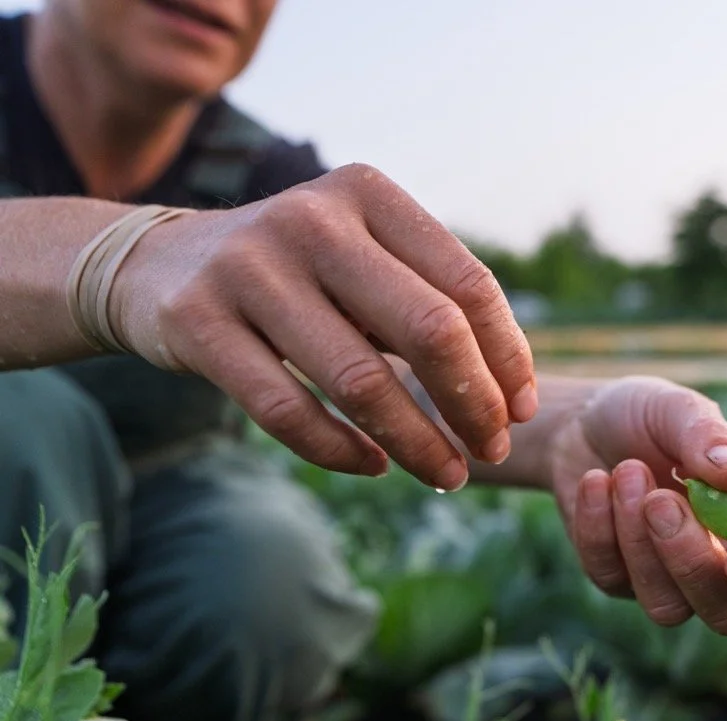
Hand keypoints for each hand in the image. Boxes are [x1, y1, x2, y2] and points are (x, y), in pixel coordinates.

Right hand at [112, 164, 536, 489]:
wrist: (160, 265)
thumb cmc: (300, 273)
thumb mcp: (364, 256)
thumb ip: (431, 300)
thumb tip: (514, 395)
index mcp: (368, 194)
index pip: (468, 284)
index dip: (507, 356)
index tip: (520, 410)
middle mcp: (312, 220)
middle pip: (429, 330)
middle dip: (473, 404)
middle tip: (491, 450)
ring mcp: (248, 268)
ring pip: (360, 382)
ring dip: (416, 443)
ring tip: (447, 474)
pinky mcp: (196, 323)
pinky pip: (287, 411)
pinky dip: (340, 451)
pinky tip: (373, 465)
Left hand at [547, 376, 726, 634]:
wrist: (580, 422)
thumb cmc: (647, 415)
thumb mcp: (677, 409)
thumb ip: (709, 438)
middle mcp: (722, 562)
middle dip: (692, 564)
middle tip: (660, 501)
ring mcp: (668, 580)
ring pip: (667, 607)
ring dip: (639, 541)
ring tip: (626, 470)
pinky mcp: (619, 581)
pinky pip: (612, 578)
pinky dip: (599, 527)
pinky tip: (596, 480)